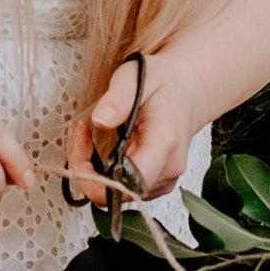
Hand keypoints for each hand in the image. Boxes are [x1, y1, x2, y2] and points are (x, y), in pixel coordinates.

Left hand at [65, 53, 211, 205]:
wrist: (190, 91)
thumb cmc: (165, 83)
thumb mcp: (136, 76)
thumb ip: (118, 98)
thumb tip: (100, 121)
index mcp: (164, 141)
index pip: (133, 181)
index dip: (98, 178)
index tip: (83, 144)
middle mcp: (168, 167)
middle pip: (118, 192)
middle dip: (86, 169)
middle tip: (79, 133)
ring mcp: (164, 179)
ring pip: (116, 194)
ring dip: (92, 171)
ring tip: (87, 137)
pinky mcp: (156, 183)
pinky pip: (122, 190)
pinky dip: (104, 174)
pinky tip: (102, 149)